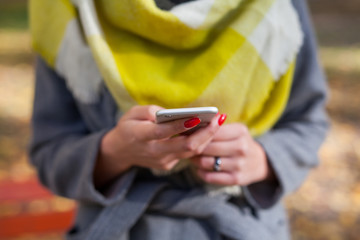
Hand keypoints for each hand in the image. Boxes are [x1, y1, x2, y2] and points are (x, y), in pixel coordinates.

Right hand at [94, 105, 223, 187]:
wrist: (120, 152)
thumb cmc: (128, 127)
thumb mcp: (132, 113)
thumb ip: (150, 111)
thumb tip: (173, 113)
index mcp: (140, 136)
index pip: (163, 132)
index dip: (180, 126)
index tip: (196, 117)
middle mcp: (153, 151)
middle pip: (184, 146)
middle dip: (205, 133)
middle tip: (218, 118)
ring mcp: (162, 161)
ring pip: (190, 152)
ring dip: (206, 137)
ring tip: (218, 122)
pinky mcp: (168, 165)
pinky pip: (188, 154)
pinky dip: (199, 142)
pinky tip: (208, 130)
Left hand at [190, 123, 274, 185]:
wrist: (260, 162)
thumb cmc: (240, 142)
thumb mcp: (235, 130)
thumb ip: (216, 128)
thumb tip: (191, 124)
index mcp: (240, 132)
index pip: (212, 131)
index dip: (197, 132)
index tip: (186, 133)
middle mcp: (241, 148)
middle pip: (207, 147)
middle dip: (194, 147)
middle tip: (185, 146)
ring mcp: (239, 164)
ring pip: (206, 162)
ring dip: (195, 160)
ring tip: (191, 157)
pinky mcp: (236, 179)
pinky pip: (210, 177)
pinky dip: (201, 173)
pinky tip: (199, 169)